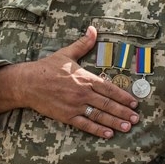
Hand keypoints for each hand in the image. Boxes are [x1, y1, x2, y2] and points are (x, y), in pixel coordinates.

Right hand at [20, 26, 138, 138]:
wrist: (27, 83)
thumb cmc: (47, 68)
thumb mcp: (66, 53)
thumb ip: (83, 44)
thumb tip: (93, 29)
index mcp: (85, 78)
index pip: (109, 88)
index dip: (123, 96)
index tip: (134, 103)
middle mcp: (83, 93)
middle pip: (107, 104)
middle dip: (123, 112)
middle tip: (136, 119)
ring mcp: (75, 106)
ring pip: (99, 115)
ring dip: (114, 122)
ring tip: (127, 127)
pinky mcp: (67, 116)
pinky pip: (85, 125)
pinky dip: (97, 130)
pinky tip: (108, 134)